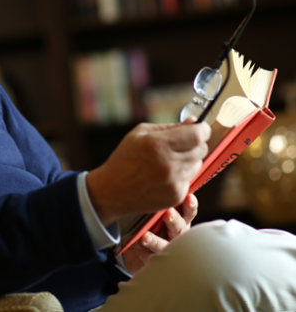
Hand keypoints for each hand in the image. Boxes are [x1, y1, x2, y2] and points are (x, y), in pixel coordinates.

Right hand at [86, 119, 209, 226]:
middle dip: (196, 143)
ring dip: (189, 159)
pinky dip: (182, 174)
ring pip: (198, 164)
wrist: (113, 190)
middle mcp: (169, 164)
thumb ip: (169, 127)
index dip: (202, 129)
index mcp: (158, 144)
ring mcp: (174, 182)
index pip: (197, 135)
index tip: (201, 127)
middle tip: (182, 143)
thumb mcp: (140, 133)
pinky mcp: (176, 195)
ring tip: (170, 159)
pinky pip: (190, 179)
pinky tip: (166, 173)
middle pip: (201, 149)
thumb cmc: (125, 158)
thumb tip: (192, 122)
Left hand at [122, 194, 197, 274]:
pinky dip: (142, 251)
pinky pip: (149, 256)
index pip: (188, 212)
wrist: (134, 250)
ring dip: (155, 241)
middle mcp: (176, 236)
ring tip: (145, 237)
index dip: (190, 206)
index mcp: (179, 221)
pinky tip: (136, 246)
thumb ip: (156, 203)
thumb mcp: (152, 212)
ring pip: (165, 247)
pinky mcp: (155, 261)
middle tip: (168, 213)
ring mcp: (167, 250)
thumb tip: (152, 182)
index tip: (189, 197)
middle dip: (174, 220)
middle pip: (179, 229)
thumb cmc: (148, 226)